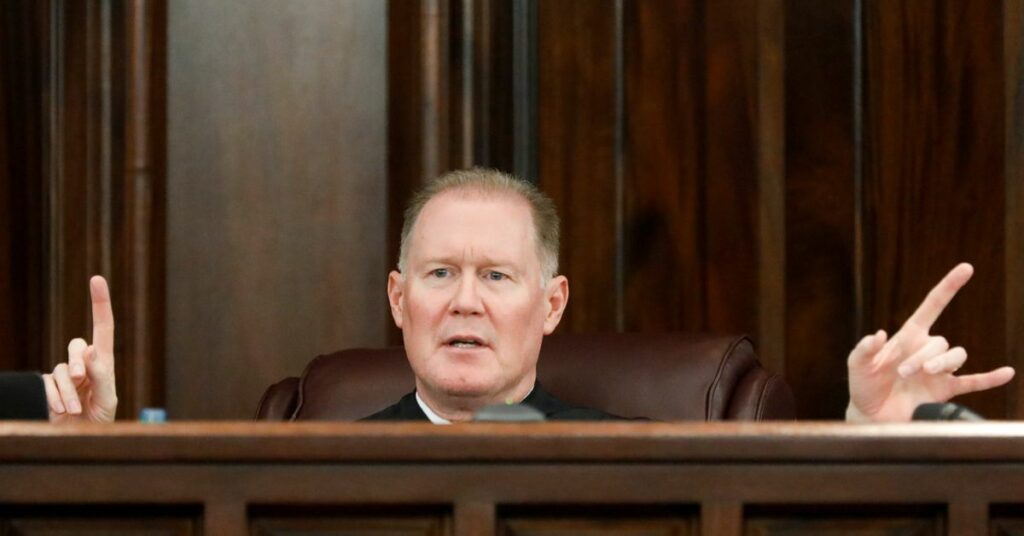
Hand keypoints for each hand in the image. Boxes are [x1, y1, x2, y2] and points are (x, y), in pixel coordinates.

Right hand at [42, 276, 117, 422]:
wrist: (82, 439)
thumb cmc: (100, 420)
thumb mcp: (107, 400)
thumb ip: (101, 376)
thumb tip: (91, 352)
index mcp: (103, 363)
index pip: (103, 328)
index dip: (100, 303)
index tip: (97, 279)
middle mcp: (83, 364)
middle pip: (76, 345)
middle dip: (79, 361)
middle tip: (82, 379)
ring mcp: (63, 375)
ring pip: (62, 369)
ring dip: (70, 391)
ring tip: (75, 410)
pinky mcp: (48, 386)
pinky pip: (49, 384)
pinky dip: (57, 398)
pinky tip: (62, 411)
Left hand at [846, 263, 1014, 421]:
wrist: (872, 416)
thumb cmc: (863, 386)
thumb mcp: (857, 365)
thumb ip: (864, 349)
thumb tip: (878, 335)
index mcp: (907, 337)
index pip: (932, 306)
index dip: (948, 287)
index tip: (966, 268)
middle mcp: (926, 350)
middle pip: (940, 341)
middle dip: (922, 355)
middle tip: (903, 372)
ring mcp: (938, 371)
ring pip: (956, 356)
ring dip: (941, 363)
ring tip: (923, 374)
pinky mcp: (945, 391)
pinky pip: (974, 382)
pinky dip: (991, 378)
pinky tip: (1008, 373)